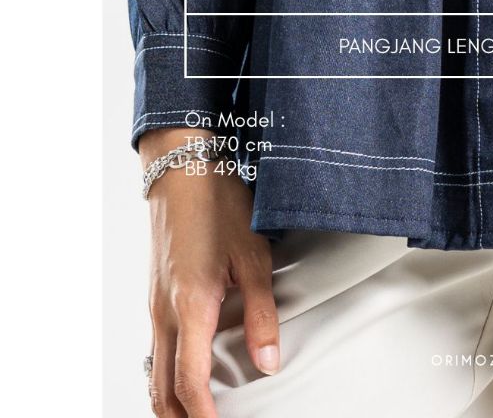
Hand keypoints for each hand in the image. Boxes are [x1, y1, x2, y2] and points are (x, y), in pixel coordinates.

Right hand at [141, 128, 279, 416]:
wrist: (182, 170)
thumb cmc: (219, 205)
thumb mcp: (253, 258)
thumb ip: (262, 315)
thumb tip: (269, 362)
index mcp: (190, 308)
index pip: (190, 384)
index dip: (204, 417)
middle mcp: (164, 313)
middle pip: (163, 390)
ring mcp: (154, 305)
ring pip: (154, 371)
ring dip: (172, 401)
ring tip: (199, 413)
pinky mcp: (155, 295)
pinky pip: (155, 349)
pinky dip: (167, 375)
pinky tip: (187, 375)